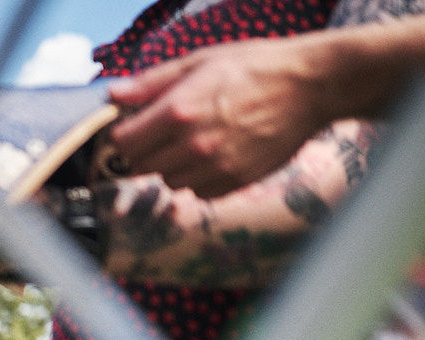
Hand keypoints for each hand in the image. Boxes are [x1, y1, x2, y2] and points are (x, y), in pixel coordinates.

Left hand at [108, 41, 331, 198]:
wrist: (311, 86)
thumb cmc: (255, 67)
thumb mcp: (200, 62)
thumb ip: (152, 83)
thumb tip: (113, 97)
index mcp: (178, 112)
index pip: (123, 142)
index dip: (124, 134)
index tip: (135, 126)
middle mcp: (192, 145)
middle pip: (142, 166)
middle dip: (147, 150)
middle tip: (167, 132)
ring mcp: (214, 168)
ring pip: (168, 182)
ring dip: (173, 166)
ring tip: (196, 142)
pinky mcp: (234, 183)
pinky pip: (197, 192)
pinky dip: (199, 179)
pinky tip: (216, 155)